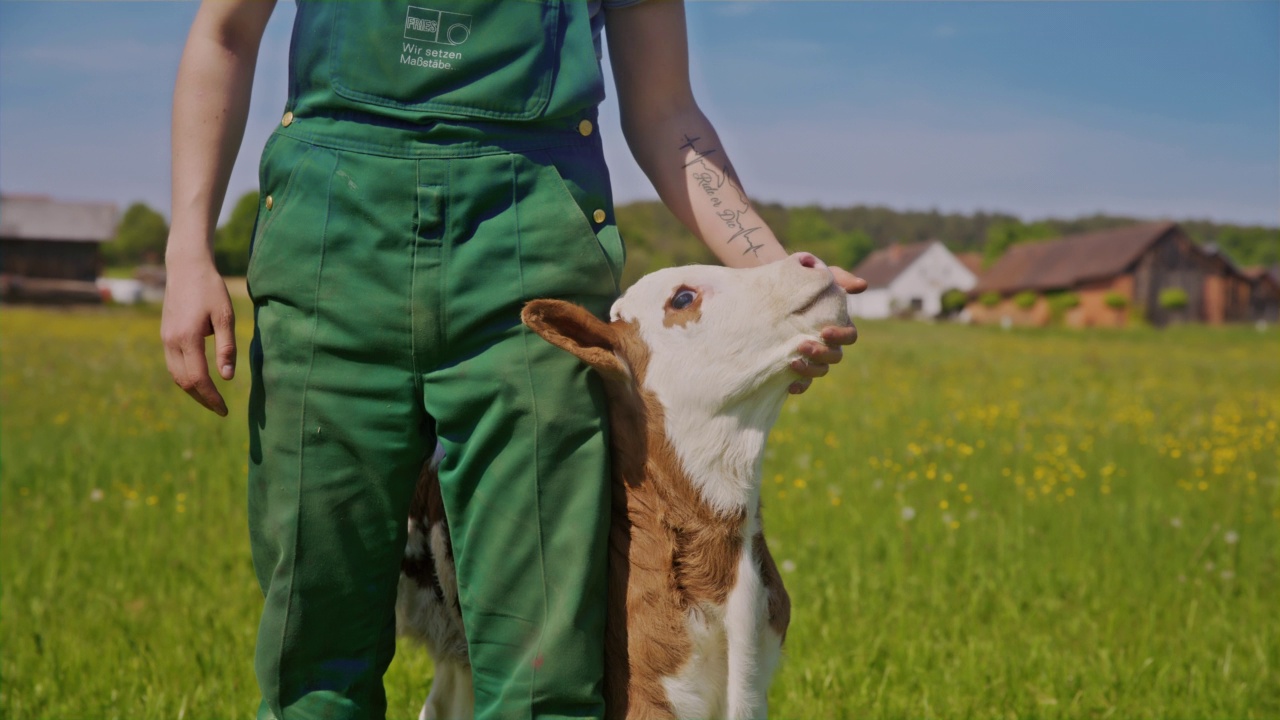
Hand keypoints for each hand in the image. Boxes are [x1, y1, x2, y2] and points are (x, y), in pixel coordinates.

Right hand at [160, 256, 235, 415]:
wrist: (186, 268)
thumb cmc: (210, 289)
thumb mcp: (225, 316)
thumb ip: (226, 347)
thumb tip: (228, 378)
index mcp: (187, 338)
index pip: (198, 379)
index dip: (211, 397)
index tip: (225, 409)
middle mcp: (171, 341)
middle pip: (184, 382)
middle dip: (202, 399)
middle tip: (220, 409)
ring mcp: (165, 338)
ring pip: (175, 375)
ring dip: (192, 390)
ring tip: (211, 399)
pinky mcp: (165, 335)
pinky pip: (172, 364)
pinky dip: (185, 377)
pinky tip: (199, 381)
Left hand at [789, 264, 864, 394]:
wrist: (771, 289)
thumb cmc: (800, 281)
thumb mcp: (819, 275)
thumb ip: (840, 278)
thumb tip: (862, 285)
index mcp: (838, 325)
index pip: (850, 336)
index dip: (840, 336)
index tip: (824, 331)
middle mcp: (828, 343)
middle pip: (835, 357)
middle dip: (821, 353)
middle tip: (802, 345)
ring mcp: (813, 355)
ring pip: (821, 371)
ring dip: (810, 370)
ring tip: (792, 362)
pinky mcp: (797, 363)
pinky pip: (804, 382)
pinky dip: (800, 386)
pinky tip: (790, 386)